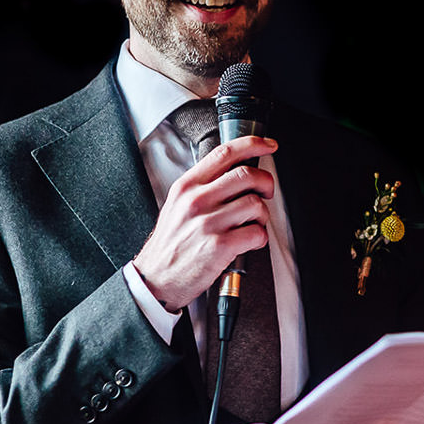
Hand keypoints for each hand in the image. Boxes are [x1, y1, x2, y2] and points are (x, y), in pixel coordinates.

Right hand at [132, 135, 277, 311]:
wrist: (155, 279)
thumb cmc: (170, 244)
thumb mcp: (176, 205)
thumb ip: (202, 186)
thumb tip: (235, 172)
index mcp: (186, 186)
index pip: (225, 153)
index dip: (253, 144)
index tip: (268, 145)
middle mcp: (196, 201)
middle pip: (246, 175)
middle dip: (266, 182)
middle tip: (266, 192)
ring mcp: (208, 223)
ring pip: (255, 204)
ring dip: (262, 215)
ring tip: (251, 224)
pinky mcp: (219, 245)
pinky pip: (256, 233)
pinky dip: (260, 237)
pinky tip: (249, 241)